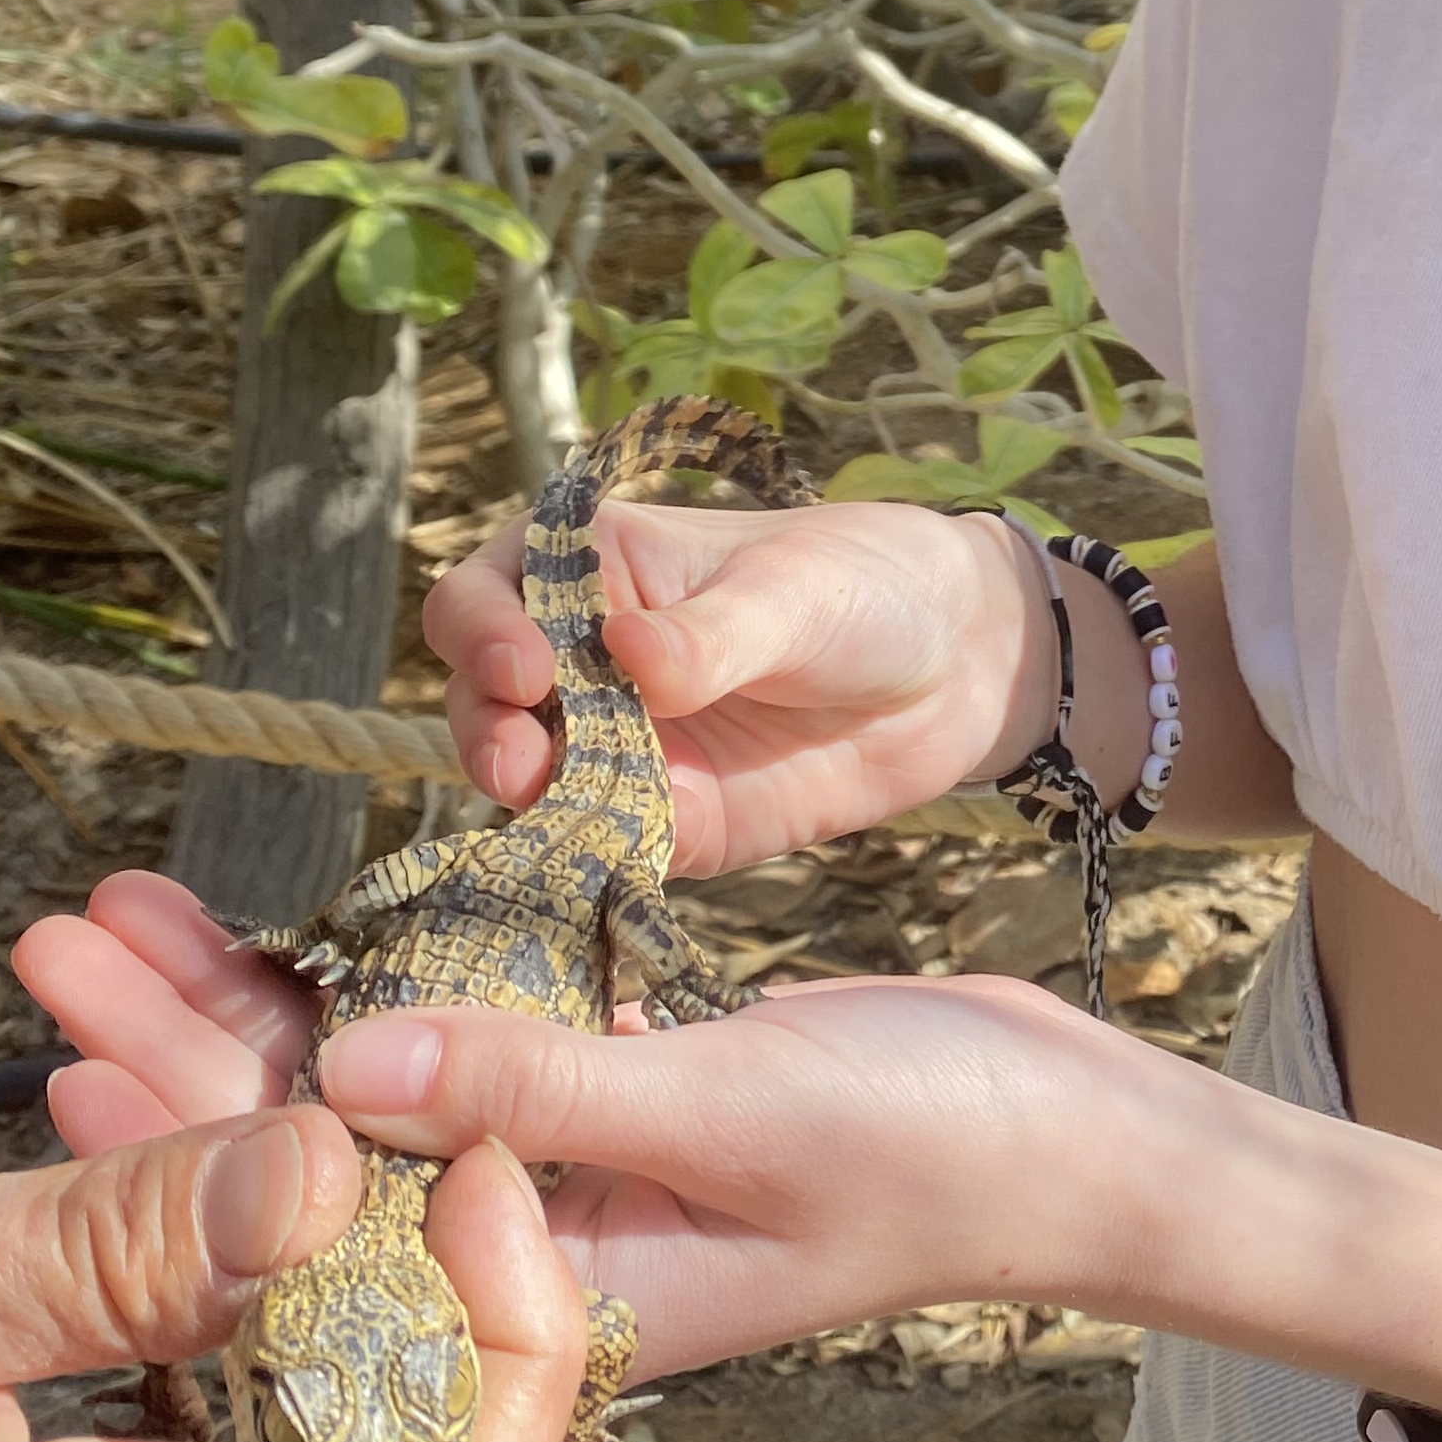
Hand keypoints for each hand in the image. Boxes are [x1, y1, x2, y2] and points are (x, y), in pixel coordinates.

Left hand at [21, 872, 1099, 1379]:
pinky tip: (298, 927)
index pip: (325, 1228)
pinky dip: (378, 983)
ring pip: (375, 1096)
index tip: (77, 1035)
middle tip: (60, 934)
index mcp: (553, 1308)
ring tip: (132, 906)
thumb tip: (337, 1069)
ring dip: (259, 1003)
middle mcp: (540, 1264)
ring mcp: (574, 1190)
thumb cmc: (943, 1144)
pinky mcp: (617, 1117)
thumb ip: (543, 1089)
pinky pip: (461, 1053)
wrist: (1082, 1137)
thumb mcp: (741, 1107)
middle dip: (185, 1047)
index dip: (190, 1132)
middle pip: (316, 1159)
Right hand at [426, 495, 1042, 872]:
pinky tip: (603, 872)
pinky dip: (587, 864)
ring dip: (528, 805)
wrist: (958, 669)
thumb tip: (629, 656)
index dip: (484, 630)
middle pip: (482, 699)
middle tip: (522, 765)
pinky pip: (598, 851)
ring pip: (527, 784)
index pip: (489, 593)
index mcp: (597, 568)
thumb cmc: (867, 586)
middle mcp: (585, 660)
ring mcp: (617, 746)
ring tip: (553, 812)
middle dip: (486, 732)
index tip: (526, 667)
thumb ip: (712, 635)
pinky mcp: (662, 823)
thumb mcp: (795, 595)